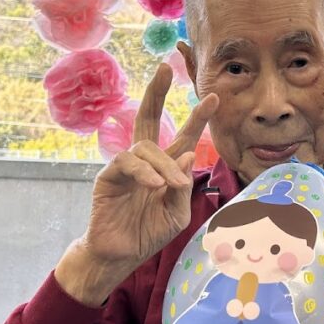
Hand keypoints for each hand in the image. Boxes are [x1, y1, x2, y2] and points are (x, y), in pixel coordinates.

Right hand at [56, 64, 218, 305]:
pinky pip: (127, 163)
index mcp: (165, 167)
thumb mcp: (177, 214)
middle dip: (156, 92)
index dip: (197, 118)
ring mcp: (125, 166)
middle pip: (148, 117)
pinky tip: (154, 186)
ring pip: (146, 147)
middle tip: (165, 67)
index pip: (183, 137)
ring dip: (164, 164)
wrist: (120, 255)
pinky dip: (144, 172)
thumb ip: (183, 187)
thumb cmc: (148, 233)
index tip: (214, 97)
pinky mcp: (108, 176)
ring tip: (171, 187)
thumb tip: (187, 154)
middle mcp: (145, 161)